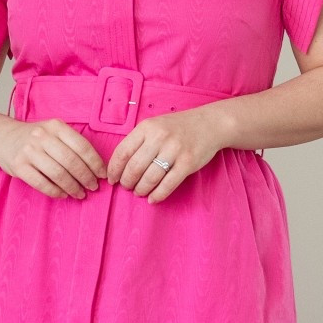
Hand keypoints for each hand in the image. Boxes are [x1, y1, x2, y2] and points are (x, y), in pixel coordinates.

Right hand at [0, 116, 103, 198]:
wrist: (3, 138)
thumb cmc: (36, 139)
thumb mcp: (53, 132)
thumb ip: (72, 144)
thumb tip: (96, 168)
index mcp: (56, 126)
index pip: (81, 146)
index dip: (95, 163)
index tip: (103, 175)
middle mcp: (42, 136)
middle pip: (71, 161)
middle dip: (86, 177)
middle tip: (93, 187)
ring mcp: (29, 151)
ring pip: (57, 173)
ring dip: (72, 187)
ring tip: (80, 194)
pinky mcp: (19, 166)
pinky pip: (41, 183)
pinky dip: (55, 191)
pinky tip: (63, 195)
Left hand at [107, 108, 223, 202]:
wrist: (210, 124)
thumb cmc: (178, 127)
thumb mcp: (155, 126)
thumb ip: (139, 141)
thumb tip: (120, 165)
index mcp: (147, 127)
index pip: (123, 152)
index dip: (114, 169)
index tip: (112, 179)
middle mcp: (159, 137)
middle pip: (134, 167)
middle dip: (127, 182)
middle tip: (127, 187)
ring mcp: (175, 150)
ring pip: (150, 178)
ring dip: (141, 189)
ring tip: (139, 192)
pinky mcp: (188, 163)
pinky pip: (168, 184)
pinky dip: (158, 194)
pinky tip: (153, 198)